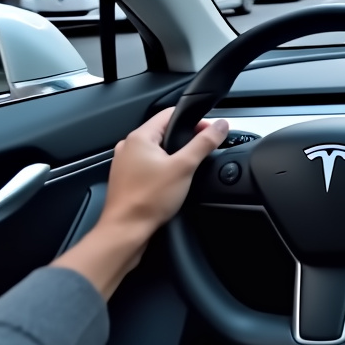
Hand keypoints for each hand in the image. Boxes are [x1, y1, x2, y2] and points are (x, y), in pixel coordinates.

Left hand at [100, 107, 228, 237]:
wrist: (126, 231)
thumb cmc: (148, 200)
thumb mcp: (184, 167)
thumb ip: (204, 143)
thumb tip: (220, 126)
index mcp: (139, 137)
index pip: (170, 114)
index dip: (194, 120)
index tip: (209, 132)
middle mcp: (128, 147)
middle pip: (164, 131)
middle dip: (185, 139)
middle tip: (201, 152)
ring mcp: (124, 163)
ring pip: (156, 150)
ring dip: (173, 155)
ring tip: (187, 169)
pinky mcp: (126, 179)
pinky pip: (148, 165)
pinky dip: (162, 169)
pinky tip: (171, 182)